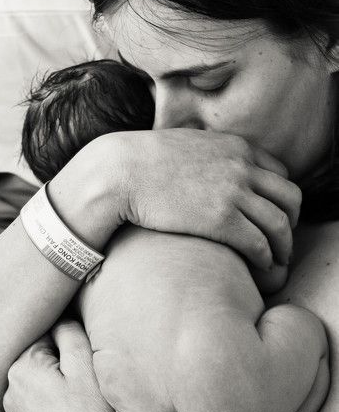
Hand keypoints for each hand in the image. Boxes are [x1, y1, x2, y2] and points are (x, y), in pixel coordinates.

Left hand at [3, 320, 125, 411]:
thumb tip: (59, 314)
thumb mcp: (83, 358)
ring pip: (40, 373)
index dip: (68, 336)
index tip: (84, 348)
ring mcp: (17, 411)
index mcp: (20, 368)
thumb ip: (67, 328)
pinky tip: (73, 406)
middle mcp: (10, 389)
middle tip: (84, 372)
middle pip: (39, 352)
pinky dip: (55, 394)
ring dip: (59, 375)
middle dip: (61, 355)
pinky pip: (39, 394)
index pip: (44, 331)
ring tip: (80, 391)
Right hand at [110, 129, 300, 269]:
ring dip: (283, 246)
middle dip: (290, 222)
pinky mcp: (221, 220)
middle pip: (290, 198)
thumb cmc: (143, 161)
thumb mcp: (186, 144)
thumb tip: (207, 165)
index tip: (270, 214)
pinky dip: (265, 259)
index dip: (279, 198)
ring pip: (280, 224)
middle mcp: (241, 167)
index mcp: (235, 147)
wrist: (120, 171)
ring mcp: (234, 193)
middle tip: (280, 240)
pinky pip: (259, 244)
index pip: (280, 173)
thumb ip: (208, 153)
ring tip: (275, 260)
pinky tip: (258, 267)